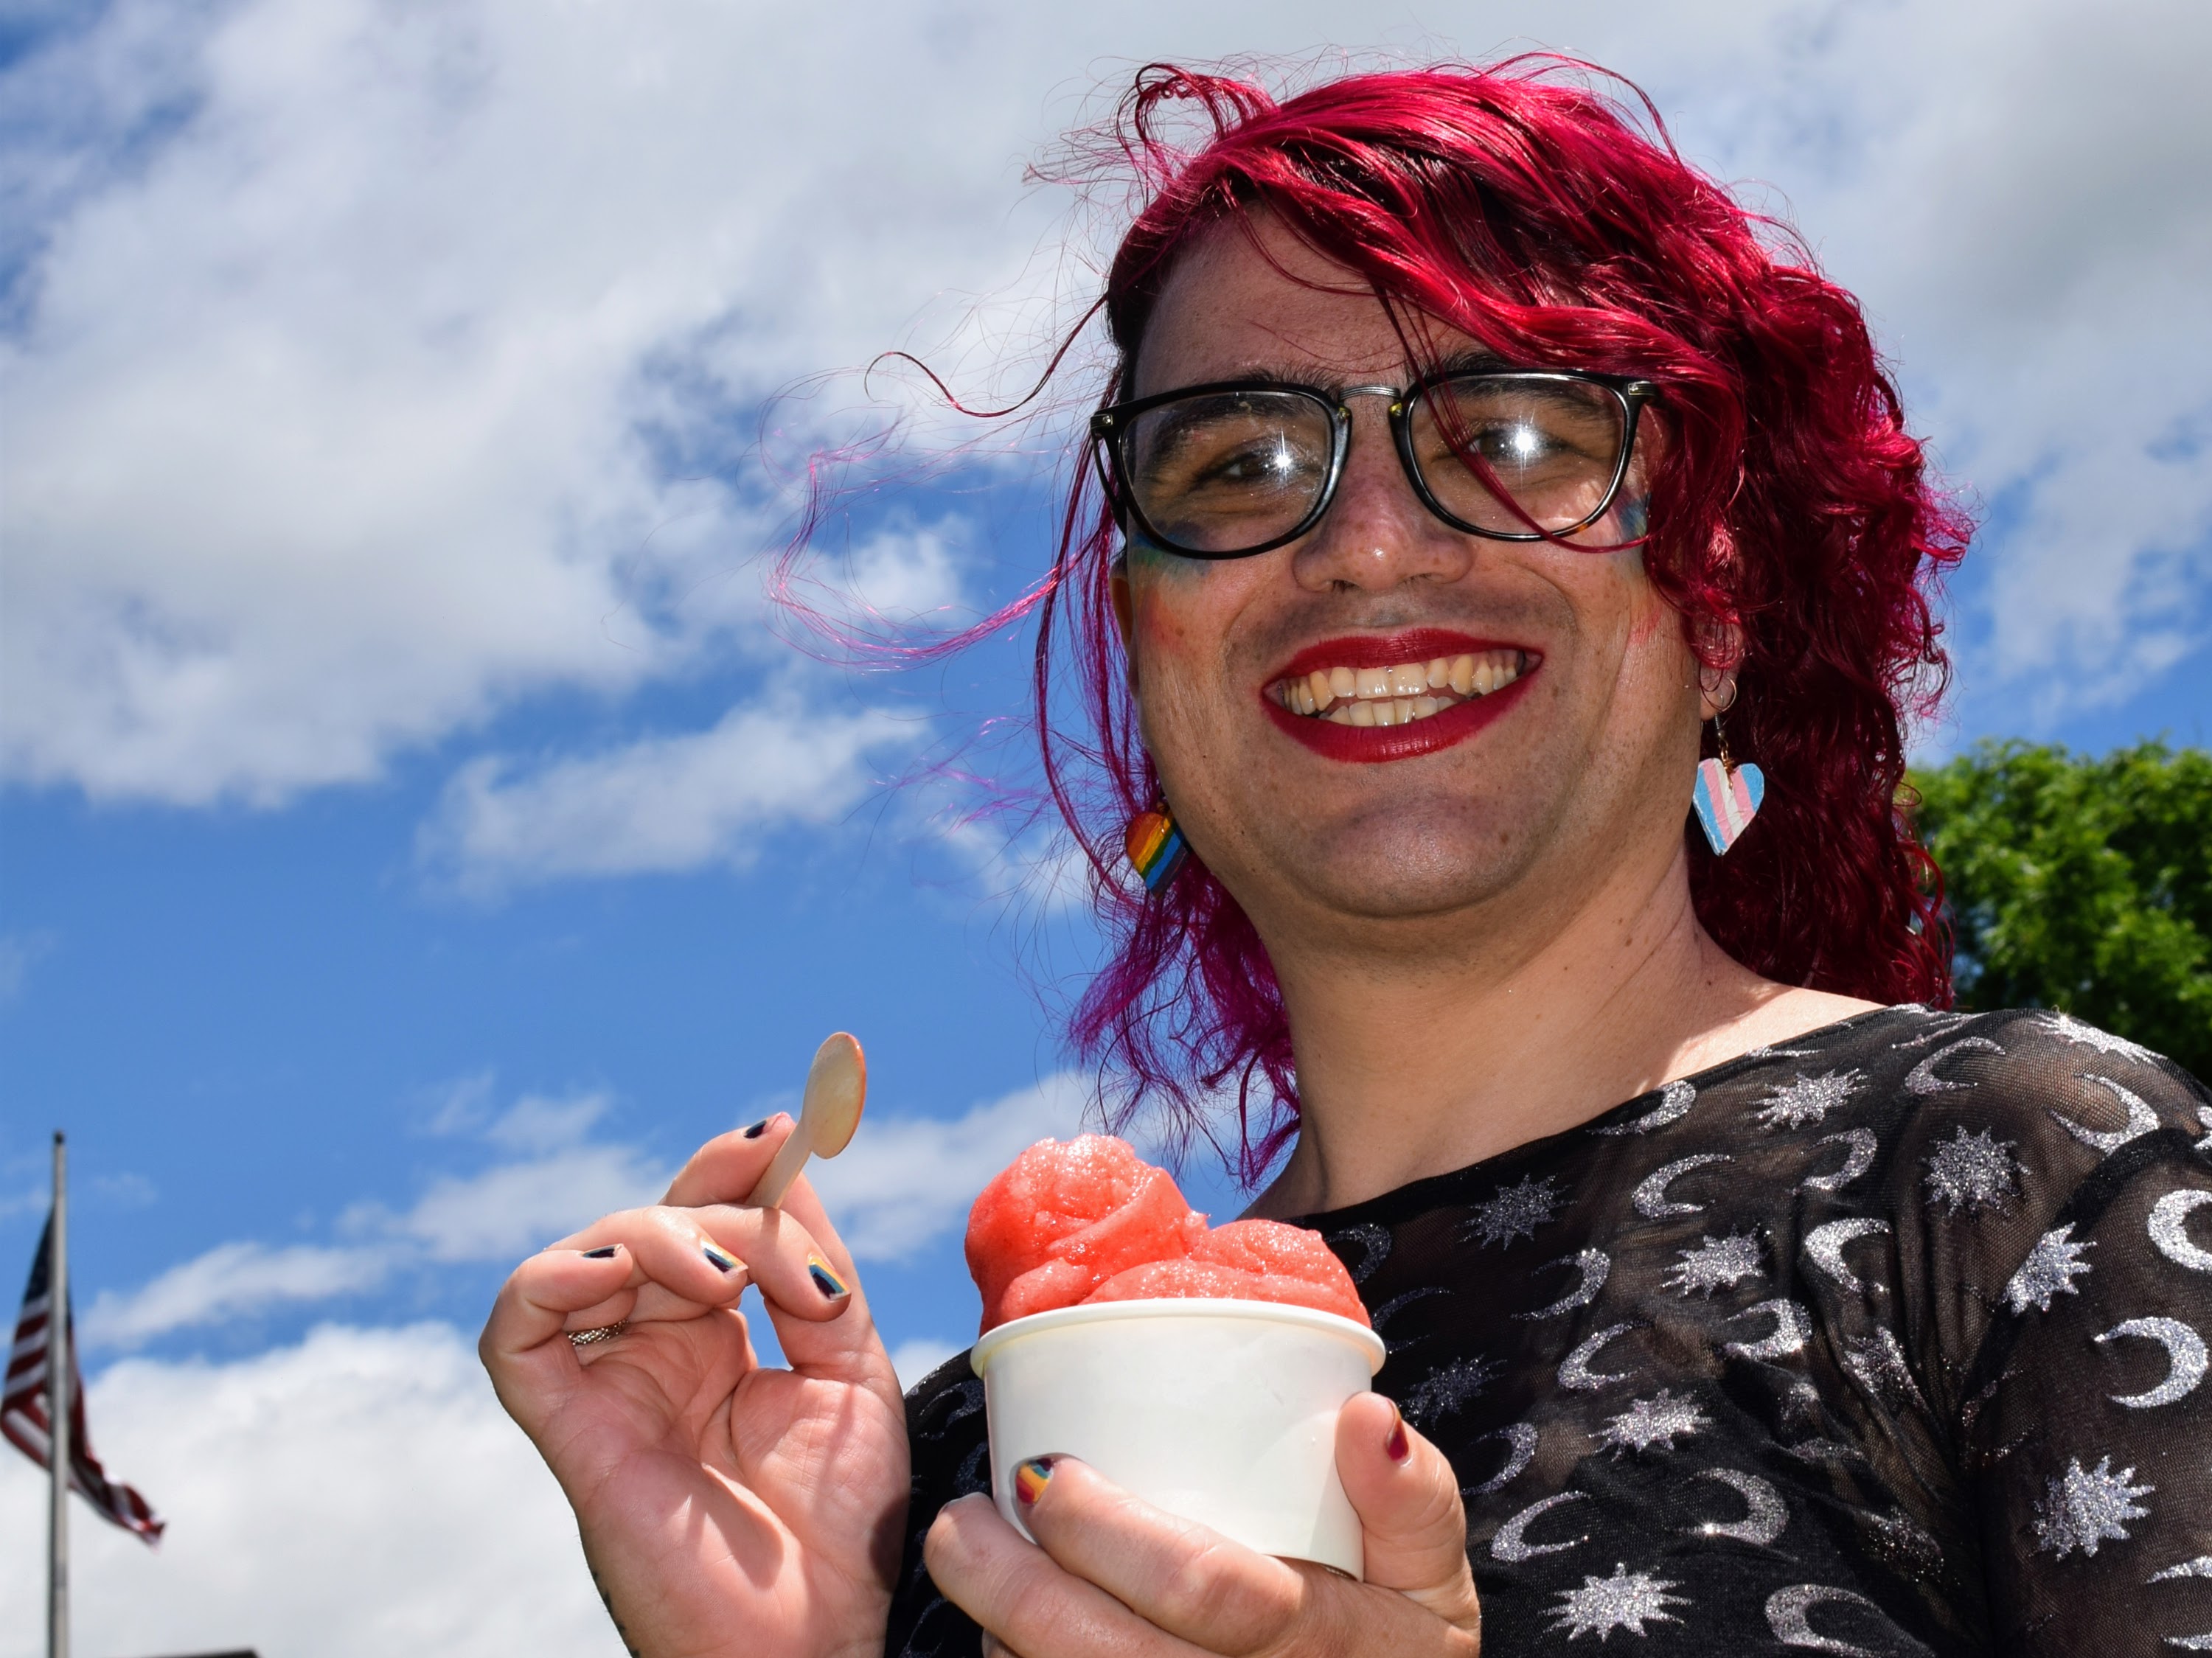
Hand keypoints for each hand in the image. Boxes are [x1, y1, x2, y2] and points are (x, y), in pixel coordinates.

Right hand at [480, 1117, 907, 1657]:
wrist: (822, 1637)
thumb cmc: (840, 1527)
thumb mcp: (849, 1367)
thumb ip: (811, 1268)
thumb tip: (786, 1165)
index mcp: (720, 1334)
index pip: (703, 1213)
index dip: (731, 1165)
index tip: (784, 1136)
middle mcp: (656, 1350)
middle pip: (652, 1222)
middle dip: (718, 1211)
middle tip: (788, 1271)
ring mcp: (611, 1387)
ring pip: (588, 1258)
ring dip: (652, 1237)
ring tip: (721, 1279)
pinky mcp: (571, 1431)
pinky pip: (515, 1335)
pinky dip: (549, 1281)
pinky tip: (615, 1274)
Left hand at [923, 1391, 1481, 1655]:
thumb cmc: (1394, 1637)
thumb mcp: (1429, 1573)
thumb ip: (1414, 1497)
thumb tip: (1369, 1416)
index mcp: (1327, 1647)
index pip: (1209, 1592)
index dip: (1115, 1535)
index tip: (1048, 1473)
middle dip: (1016, 1591)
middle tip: (962, 1520)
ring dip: (1002, 1636)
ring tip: (967, 1559)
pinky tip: (997, 1629)